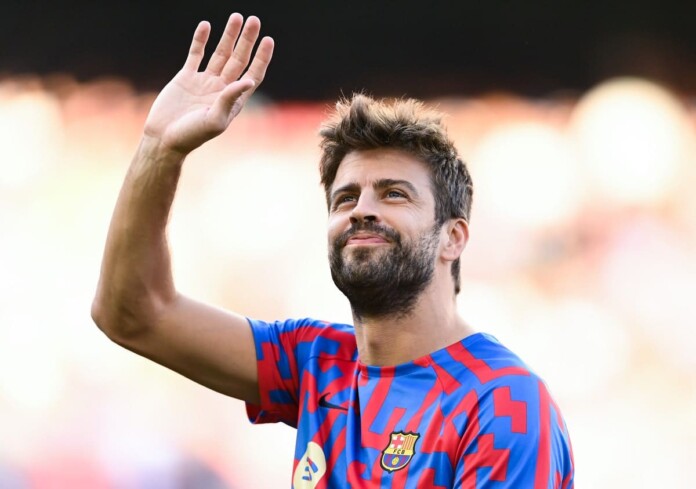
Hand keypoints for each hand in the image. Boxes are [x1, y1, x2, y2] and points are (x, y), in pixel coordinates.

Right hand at [143, 14, 273, 154]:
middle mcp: (221, 88)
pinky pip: (195, 54)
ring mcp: (204, 81)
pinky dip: (200, 40)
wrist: (164, 138)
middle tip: (255, 20)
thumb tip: (249, 80)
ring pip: (220, 53)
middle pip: (239, 59)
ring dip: (228, 36)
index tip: (268, 40)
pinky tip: (206, 25)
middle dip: (247, 40)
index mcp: (233, 100)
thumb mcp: (215, 120)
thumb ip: (230, 99)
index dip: (262, 58)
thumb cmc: (192, 135)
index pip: (253, 74)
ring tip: (236, 17)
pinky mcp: (186, 77)